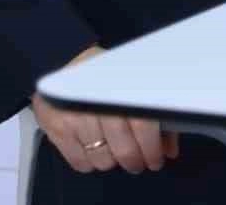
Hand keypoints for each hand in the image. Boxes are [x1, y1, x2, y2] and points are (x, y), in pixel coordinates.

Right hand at [31, 46, 178, 174]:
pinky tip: (95, 150)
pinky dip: (90, 162)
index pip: (143, 125)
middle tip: (138, 162)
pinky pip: (79, 161)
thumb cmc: (108, 76)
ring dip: (112, 161)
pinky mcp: (56, 127)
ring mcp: (74, 116)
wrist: (70, 62)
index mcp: (122, 87)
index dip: (152, 148)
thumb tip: (169, 150)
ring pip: (102, 159)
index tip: (156, 160)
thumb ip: (156, 117)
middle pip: (123, 148)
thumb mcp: (136, 87)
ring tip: (115, 151)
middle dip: (134, 161)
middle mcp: (98, 102)